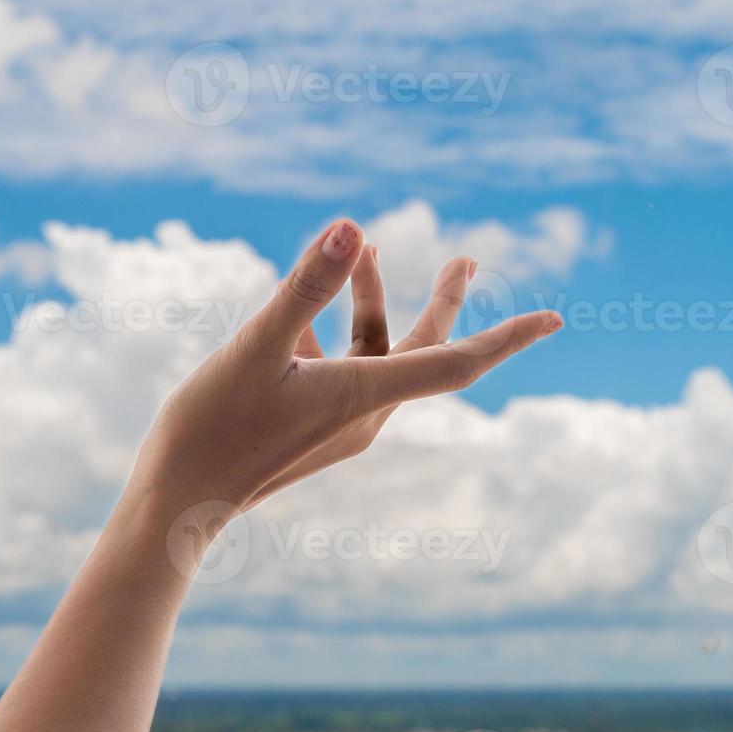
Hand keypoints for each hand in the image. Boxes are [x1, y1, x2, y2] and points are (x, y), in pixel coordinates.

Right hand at [126, 218, 562, 529]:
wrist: (176, 505)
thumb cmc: (211, 429)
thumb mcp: (255, 346)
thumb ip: (303, 285)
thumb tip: (354, 226)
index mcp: (363, 396)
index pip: (457, 362)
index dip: (507, 337)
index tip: (557, 319)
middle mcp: (363, 414)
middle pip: (425, 351)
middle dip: (446, 301)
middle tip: (470, 258)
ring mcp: (338, 424)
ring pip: (376, 353)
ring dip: (372, 304)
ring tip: (364, 254)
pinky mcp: (312, 428)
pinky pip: (343, 370)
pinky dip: (334, 332)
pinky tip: (297, 312)